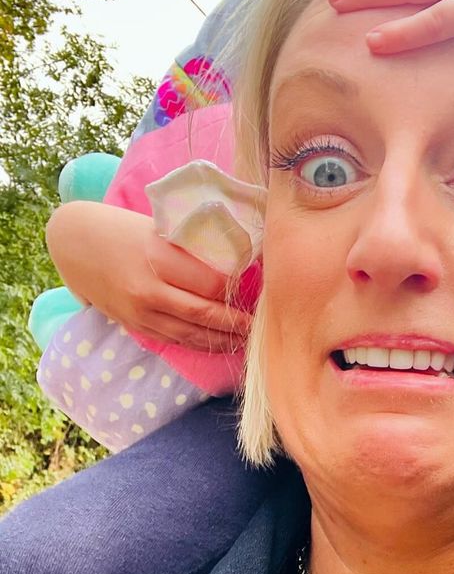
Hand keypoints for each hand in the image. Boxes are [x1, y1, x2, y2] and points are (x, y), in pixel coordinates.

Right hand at [45, 202, 253, 352]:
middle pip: (204, 314)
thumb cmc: (122, 229)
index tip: (257, 292)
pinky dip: (200, 344)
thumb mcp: (157, 229)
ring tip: (247, 341)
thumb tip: (237, 261)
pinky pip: (174, 340)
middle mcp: (149, 289)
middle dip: (237, 323)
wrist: (73, 243)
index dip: (236, 291)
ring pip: (191, 334)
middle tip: (261, 325)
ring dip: (222, 340)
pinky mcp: (135, 326)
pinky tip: (219, 344)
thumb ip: (190, 249)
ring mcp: (140, 312)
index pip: (211, 283)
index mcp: (158, 258)